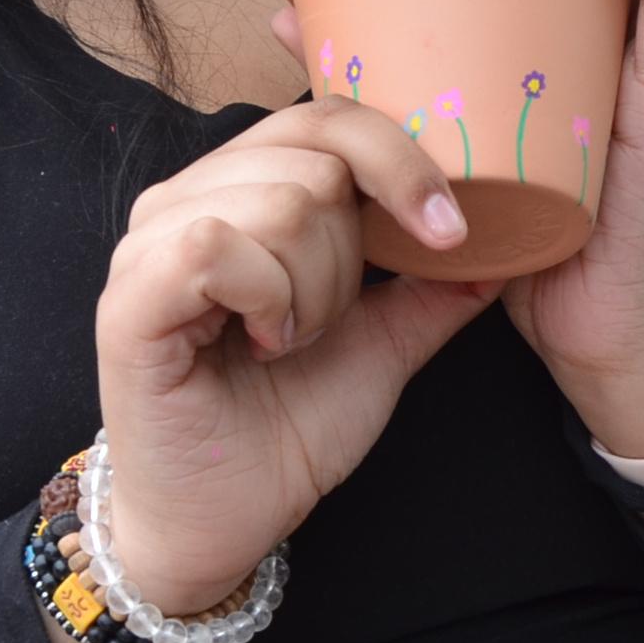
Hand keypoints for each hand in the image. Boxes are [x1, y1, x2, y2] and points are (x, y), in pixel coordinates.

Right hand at [93, 101, 499, 614]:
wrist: (223, 525)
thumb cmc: (285, 430)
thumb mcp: (383, 346)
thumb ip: (432, 288)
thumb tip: (513, 238)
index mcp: (240, 190)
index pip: (329, 117)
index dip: (401, 161)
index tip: (450, 231)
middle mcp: (187, 197)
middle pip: (317, 155)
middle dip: (353, 254)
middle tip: (323, 325)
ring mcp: (150, 241)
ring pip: (282, 200)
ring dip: (314, 288)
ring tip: (287, 341)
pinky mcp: (130, 295)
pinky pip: (219, 245)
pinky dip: (267, 298)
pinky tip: (263, 343)